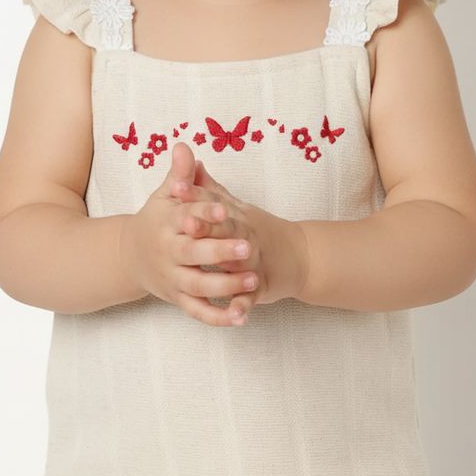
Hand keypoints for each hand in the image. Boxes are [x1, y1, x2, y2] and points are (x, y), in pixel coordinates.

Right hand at [119, 142, 263, 326]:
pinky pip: (198, 312)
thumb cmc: (157, 220)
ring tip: (254, 279)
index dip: (205, 213)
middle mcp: (167, 253)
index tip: (226, 208)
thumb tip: (184, 147)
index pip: (186, 216)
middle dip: (219, 252)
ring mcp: (172, 279)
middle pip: (192, 254)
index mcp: (166, 224)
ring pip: (198, 286)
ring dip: (226, 286)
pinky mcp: (178, 299)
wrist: (130, 257)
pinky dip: (219, 317)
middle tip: (249, 247)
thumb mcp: (164, 196)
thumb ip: (179, 175)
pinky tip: (242, 317)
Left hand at [170, 152, 309, 318]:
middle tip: (188, 225)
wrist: (300, 255)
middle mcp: (246, 237)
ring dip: (230, 269)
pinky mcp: (261, 287)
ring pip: (241, 265)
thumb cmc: (257, 229)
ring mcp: (254, 262)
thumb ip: (209, 188)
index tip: (175, 188)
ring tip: (216, 273)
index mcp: (236, 217)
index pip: (213, 204)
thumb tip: (188, 159)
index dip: (195, 196)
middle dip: (209, 228)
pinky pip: (250, 297)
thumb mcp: (234, 206)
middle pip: (227, 231)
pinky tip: (234, 316)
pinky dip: (243, 306)